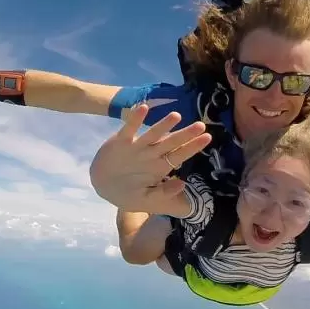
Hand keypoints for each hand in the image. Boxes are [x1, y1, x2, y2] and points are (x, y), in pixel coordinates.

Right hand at [90, 104, 211, 211]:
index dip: (193, 147)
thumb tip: (182, 184)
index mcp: (160, 167)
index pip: (180, 155)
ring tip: (176, 116)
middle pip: (171, 142)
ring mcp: (137, 146)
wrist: (102, 185)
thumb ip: (163, 193)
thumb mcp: (146, 200)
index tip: (207, 138)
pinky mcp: (121, 141)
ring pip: (153, 134)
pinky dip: (135, 119)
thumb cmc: (128, 193)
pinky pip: (129, 129)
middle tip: (201, 125)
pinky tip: (143, 108)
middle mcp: (152, 154)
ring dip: (163, 125)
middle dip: (185, 134)